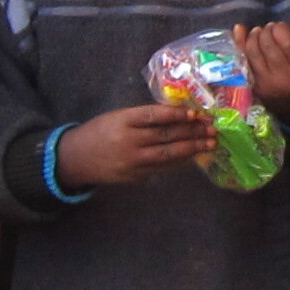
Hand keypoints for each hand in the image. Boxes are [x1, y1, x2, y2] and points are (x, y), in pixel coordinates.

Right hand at [55, 104, 211, 191]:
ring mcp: (133, 161)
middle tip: (212, 128)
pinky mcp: (136, 176)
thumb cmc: (100, 131)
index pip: (155, 116)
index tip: (195, 113)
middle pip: (166, 135)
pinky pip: (163, 167)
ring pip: (168, 154)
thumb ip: (143, 117)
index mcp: (123, 120)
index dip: (176, 115)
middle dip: (192, 132)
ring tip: (210, 143)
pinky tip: (193, 155)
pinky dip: (180, 161)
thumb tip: (178, 114)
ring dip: (192, 148)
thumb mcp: (117, 117)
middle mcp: (129, 141)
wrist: (76, 159)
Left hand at [235, 22, 289, 124]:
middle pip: (266, 43)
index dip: (280, 28)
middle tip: (268, 29)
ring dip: (253, 37)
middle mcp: (283, 76)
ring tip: (258, 33)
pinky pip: (245, 62)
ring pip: (252, 51)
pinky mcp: (256, 87)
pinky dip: (243, 47)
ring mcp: (267, 83)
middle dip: (266, 31)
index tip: (281, 28)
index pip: (285, 39)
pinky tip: (244, 38)